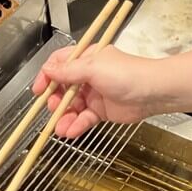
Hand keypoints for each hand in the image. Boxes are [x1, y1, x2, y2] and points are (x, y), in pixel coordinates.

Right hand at [32, 46, 163, 138]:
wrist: (153, 92)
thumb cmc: (126, 74)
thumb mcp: (93, 68)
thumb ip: (68, 72)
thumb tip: (47, 70)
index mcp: (87, 58)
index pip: (59, 65)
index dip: (47, 76)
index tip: (38, 90)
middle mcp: (89, 75)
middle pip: (62, 88)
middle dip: (55, 100)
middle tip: (53, 108)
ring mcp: (95, 94)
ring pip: (72, 106)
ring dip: (64, 117)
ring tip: (60, 128)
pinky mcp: (102, 111)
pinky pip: (84, 119)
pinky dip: (76, 125)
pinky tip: (71, 131)